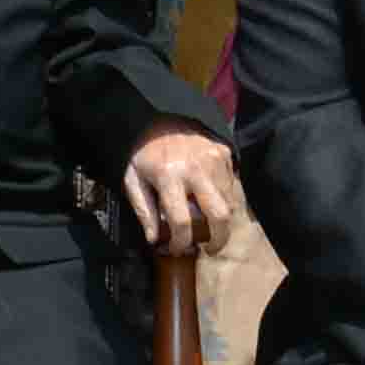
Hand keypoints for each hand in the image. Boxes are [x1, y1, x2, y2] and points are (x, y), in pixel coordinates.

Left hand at [118, 124, 241, 257]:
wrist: (160, 115)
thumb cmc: (143, 151)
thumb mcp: (132, 179)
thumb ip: (143, 210)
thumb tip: (154, 240)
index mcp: (169, 177)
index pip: (181, 222)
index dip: (181, 243)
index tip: (178, 249)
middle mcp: (196, 169)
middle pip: (219, 215)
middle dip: (218, 239)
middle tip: (210, 248)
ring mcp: (214, 160)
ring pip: (229, 202)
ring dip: (220, 219)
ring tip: (208, 224)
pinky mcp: (224, 153)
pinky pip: (231, 185)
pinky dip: (223, 198)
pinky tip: (208, 198)